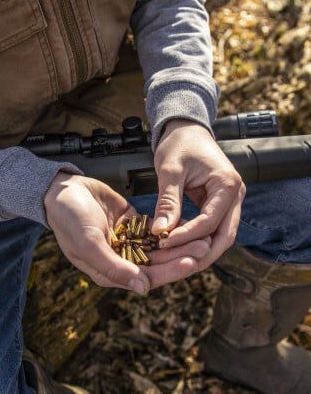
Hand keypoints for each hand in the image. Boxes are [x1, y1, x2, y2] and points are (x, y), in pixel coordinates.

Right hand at [45, 173, 211, 292]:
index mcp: (110, 270)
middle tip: (204, 246)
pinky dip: (170, 227)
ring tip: (202, 235)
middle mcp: (121, 259)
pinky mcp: (132, 224)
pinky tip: (188, 222)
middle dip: (180, 255)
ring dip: (179, 242)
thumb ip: (113, 267)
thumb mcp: (88, 244)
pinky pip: (155, 229)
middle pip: (157, 262)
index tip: (191, 261)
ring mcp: (128, 241)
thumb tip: (143, 289)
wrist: (63, 189)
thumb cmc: (69, 218)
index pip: (145, 277)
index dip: (170, 271)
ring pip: (159, 246)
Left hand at [152, 119, 245, 270]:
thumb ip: (168, 201)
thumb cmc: (180, 144)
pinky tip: (177, 245)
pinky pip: (210, 228)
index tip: (163, 242)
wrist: (186, 130)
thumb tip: (160, 231)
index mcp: (228, 186)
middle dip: (200, 254)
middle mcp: (235, 196)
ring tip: (174, 258)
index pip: (210, 222)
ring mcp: (228, 202)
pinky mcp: (217, 205)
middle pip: (224, 237)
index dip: (187, 236)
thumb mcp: (171, 171)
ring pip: (219, 236)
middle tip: (174, 265)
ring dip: (199, 249)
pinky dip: (196, 239)